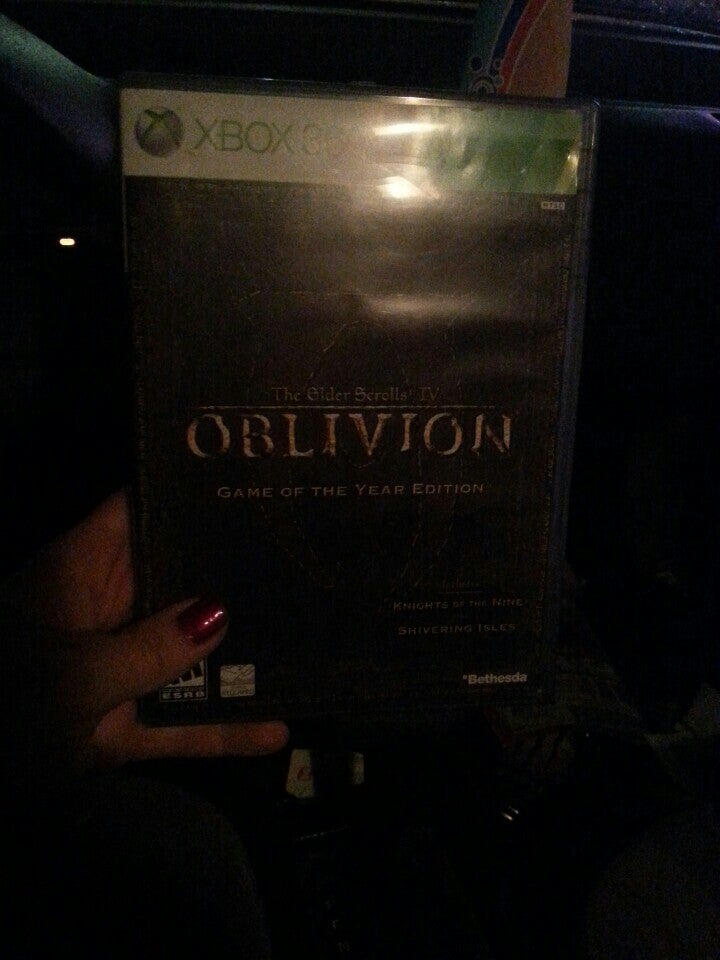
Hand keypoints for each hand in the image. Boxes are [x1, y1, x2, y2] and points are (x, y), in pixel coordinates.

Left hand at [6, 491, 287, 771]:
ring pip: (189, 653)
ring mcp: (116, 668)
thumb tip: (220, 613)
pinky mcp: (121, 726)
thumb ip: (147, 649)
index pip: (137, 510)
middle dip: (234, 568)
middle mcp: (105, 610)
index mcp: (79, 573)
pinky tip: (278, 731)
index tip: (251, 478)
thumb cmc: (4, 707)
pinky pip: (180, 722)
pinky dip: (223, 729)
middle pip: (177, 577)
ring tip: (312, 632)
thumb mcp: (71, 677)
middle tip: (308, 553)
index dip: (187, 490)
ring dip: (242, 654)